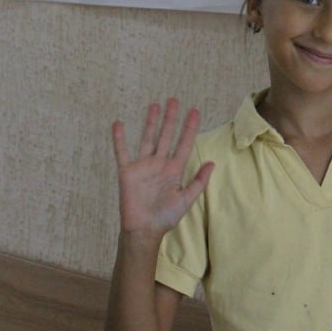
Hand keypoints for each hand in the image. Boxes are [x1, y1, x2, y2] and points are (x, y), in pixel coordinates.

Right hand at [112, 99, 211, 237]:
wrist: (144, 230)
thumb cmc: (165, 217)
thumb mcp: (186, 199)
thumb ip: (199, 181)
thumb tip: (212, 162)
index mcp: (174, 169)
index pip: (184, 143)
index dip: (189, 127)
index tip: (194, 111)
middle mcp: (159, 164)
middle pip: (166, 135)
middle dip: (171, 118)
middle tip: (174, 100)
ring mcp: (143, 166)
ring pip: (147, 138)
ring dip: (150, 122)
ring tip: (154, 105)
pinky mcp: (127, 172)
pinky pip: (122, 152)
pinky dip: (120, 139)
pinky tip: (118, 124)